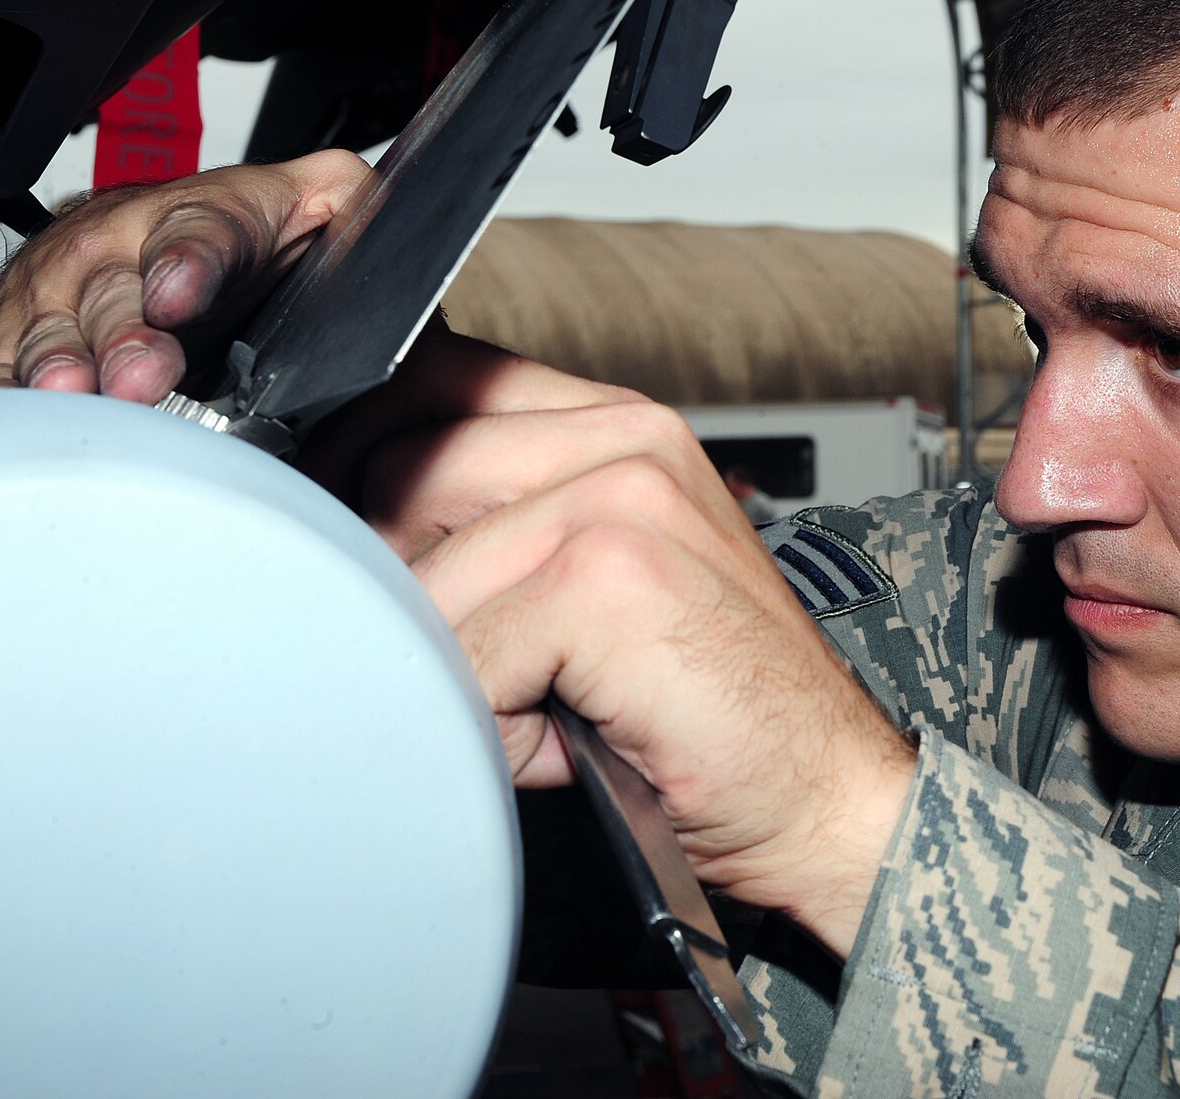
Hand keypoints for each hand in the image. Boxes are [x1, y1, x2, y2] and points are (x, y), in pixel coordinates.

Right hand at [0, 150, 371, 399]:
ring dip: (56, 363)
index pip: (203, 230)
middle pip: (118, 287)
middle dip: (121, 334)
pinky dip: (2, 389)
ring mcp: (72, 283)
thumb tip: (419, 246)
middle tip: (134, 377)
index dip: (190, 261)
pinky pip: (4, 359)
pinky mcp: (28, 328)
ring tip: (67, 395)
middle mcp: (129, 240)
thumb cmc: (259, 234)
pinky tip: (7, 414)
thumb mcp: (331, 207)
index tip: (182, 293)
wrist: (177, 242)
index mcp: (212, 213)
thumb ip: (369, 223)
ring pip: (53, 323)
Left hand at [360, 338, 916, 957]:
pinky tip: (570, 740)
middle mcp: (624, 438)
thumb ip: (505, 532)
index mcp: (621, 425)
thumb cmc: (714, 708)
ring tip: (545, 706)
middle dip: (400, 582)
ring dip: (456, 667)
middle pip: (397, 465)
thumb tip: (349, 537)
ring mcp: (617, 498)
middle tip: (486, 661)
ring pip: (418, 573)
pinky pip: (461, 656)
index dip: (374, 468)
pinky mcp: (604, 576)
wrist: (830, 795)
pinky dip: (493, 727)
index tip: (378, 554)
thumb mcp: (602, 587)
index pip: (431, 383)